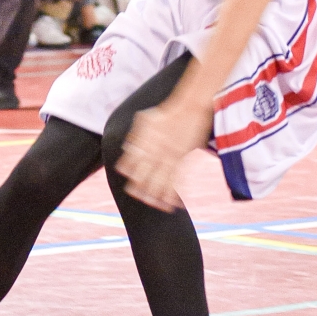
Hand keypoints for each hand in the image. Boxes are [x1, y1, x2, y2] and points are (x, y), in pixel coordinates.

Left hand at [115, 93, 213, 212]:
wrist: (189, 108)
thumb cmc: (166, 113)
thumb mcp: (145, 121)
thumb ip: (135, 136)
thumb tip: (128, 148)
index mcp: (143, 144)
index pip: (130, 165)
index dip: (130, 177)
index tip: (130, 185)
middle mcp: (154, 153)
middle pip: (144, 179)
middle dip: (141, 192)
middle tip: (141, 198)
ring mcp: (169, 158)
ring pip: (160, 184)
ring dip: (157, 197)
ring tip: (157, 206)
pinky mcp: (183, 160)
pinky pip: (178, 181)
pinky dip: (174, 194)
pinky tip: (173, 204)